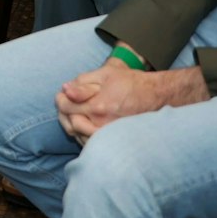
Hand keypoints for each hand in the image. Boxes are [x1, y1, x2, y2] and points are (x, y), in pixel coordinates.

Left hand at [54, 61, 190, 143]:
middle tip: (65, 103)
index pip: (66, 107)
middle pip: (69, 124)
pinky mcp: (112, 142)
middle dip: (63, 112)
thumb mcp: (106, 74)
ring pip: (78, 136)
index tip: (62, 95)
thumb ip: (83, 82)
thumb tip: (65, 89)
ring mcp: (107, 136)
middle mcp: (102, 125)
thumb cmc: (130, 83)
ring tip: (74, 111)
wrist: (156, 97)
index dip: (60, 99)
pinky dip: (81, 134)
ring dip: (70, 123)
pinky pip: (89, 143)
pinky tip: (83, 122)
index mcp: (98, 106)